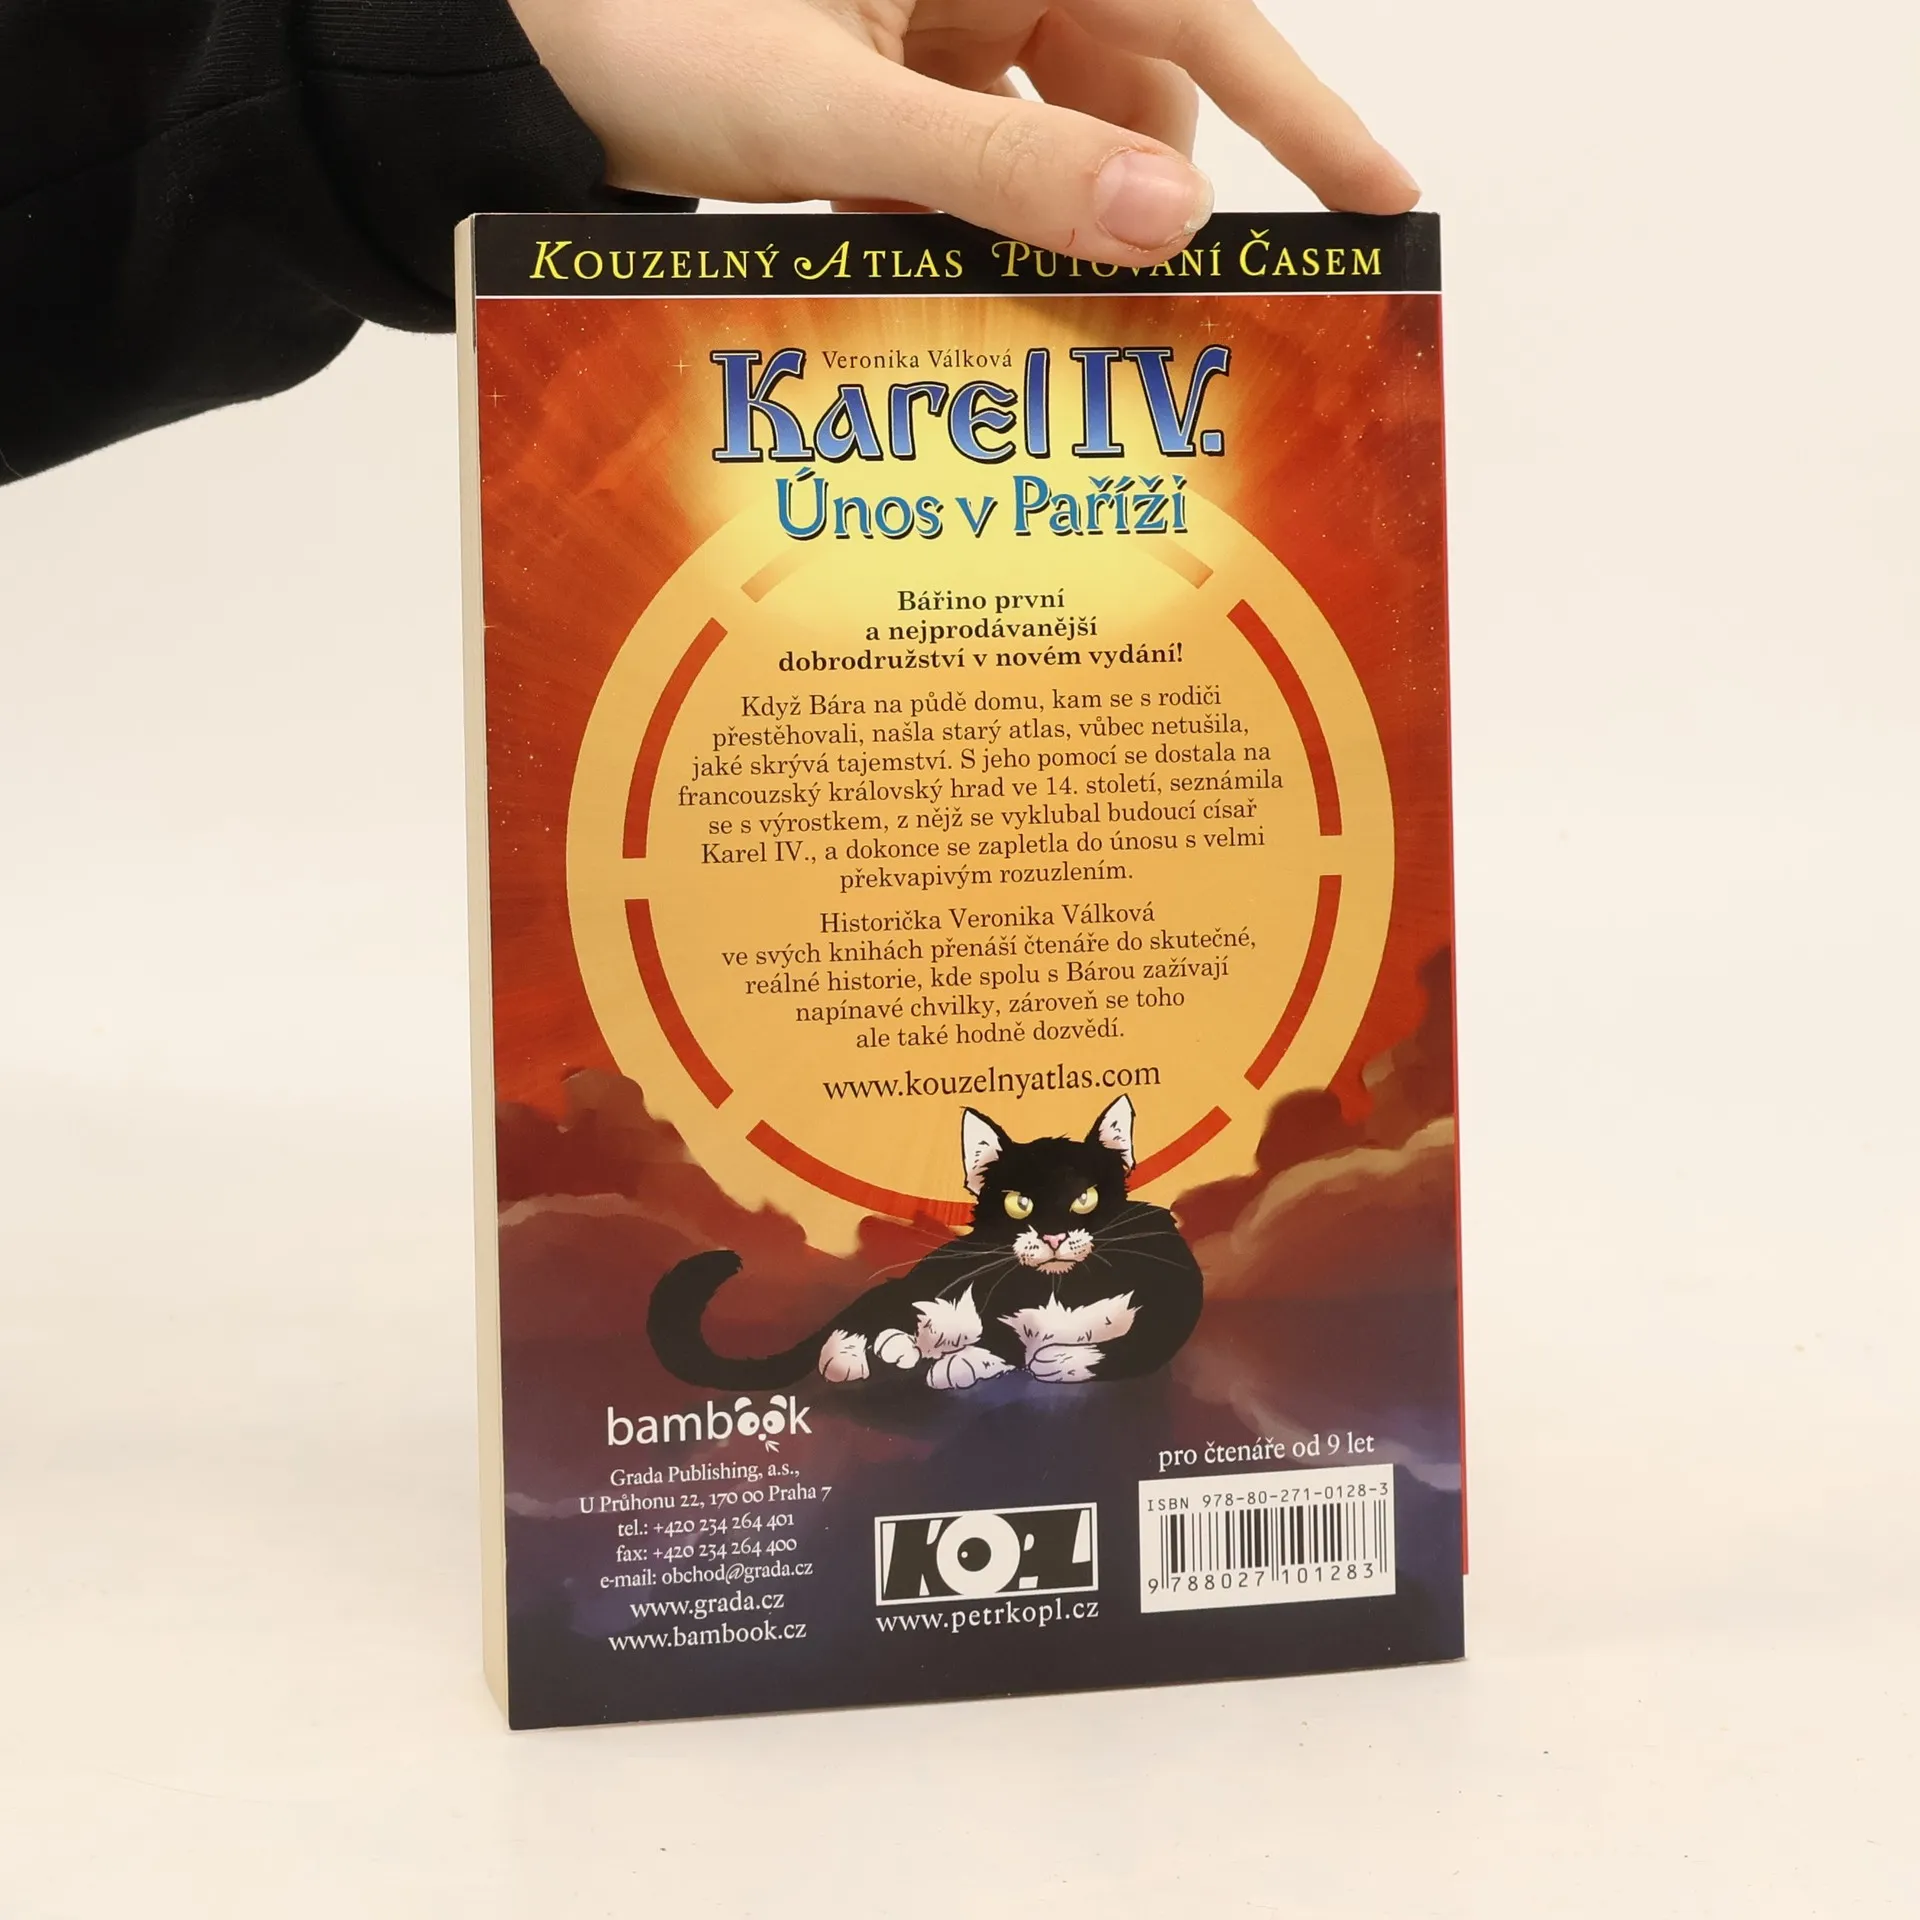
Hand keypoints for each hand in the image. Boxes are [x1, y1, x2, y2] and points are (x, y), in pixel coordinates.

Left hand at [506, 0, 1418, 265]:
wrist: (498, 55)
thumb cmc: (639, 25)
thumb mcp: (831, 104)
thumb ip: (1001, 166)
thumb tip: (1168, 217)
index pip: (1195, 10)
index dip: (1300, 110)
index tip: (1381, 197)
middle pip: (1132, 87)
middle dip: (1153, 203)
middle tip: (1187, 327)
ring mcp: (929, 25)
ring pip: (1051, 140)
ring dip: (1055, 235)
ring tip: (1059, 340)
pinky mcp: (881, 83)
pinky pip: (972, 162)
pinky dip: (977, 233)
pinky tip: (961, 299)